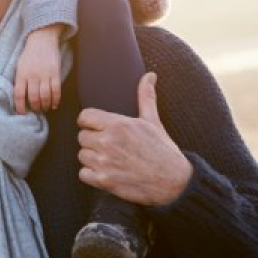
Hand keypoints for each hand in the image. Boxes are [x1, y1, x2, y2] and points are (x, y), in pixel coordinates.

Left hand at [14, 25, 62, 113]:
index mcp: (21, 73)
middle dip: (35, 107)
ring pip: (45, 96)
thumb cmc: (29, 54)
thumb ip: (19, 80)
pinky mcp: (55, 73)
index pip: (18, 94)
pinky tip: (54, 105)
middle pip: (33, 98)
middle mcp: (32, 75)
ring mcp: (45, 74)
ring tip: (44, 108)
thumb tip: (19, 97)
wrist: (42, 39)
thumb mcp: (19, 65)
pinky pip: (56, 90)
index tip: (22, 114)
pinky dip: (56, 100)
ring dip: (45, 105)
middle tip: (36, 111)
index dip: (20, 107)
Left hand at [77, 72, 192, 205]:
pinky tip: (107, 172)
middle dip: (93, 141)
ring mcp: (105, 162)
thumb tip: (150, 75)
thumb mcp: (153, 121)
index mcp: (118, 125)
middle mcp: (108, 142)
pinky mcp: (104, 181)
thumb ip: (146, 97)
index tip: (99, 128)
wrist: (175, 183)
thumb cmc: (163, 150)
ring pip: (82, 155)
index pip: (84, 117)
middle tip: (109, 146)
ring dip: (92, 158)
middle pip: (82, 136)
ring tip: (110, 159)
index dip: (90, 123)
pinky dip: (92, 175)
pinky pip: (83, 174)